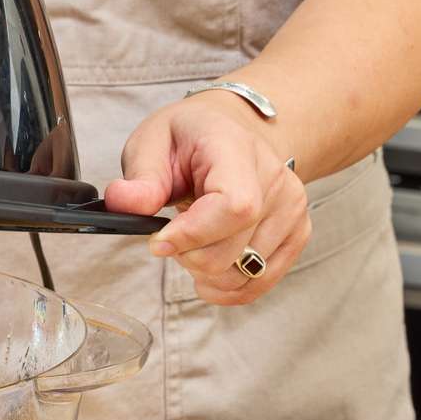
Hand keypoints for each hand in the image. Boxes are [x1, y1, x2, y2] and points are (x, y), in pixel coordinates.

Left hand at [104, 89, 310, 304]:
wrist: (231, 132)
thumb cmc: (189, 138)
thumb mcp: (152, 143)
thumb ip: (140, 177)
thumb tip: (123, 202)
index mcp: (237, 150)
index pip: (234, 207)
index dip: (192, 235)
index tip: (158, 241)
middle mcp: (274, 179)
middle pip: (234, 250)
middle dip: (188, 257)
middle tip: (170, 236)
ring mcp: (292, 208)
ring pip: (245, 272)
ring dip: (206, 273)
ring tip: (192, 245)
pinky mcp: (297, 232)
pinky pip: (261, 281)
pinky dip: (228, 287)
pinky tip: (208, 270)